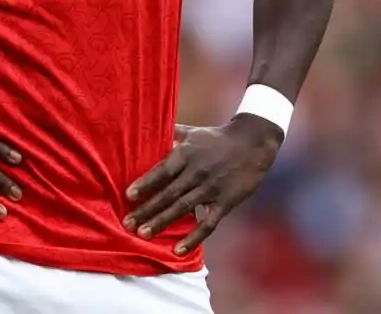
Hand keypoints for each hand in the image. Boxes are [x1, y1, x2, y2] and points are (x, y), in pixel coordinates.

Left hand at [124, 116, 282, 254]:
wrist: (252, 143)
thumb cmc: (217, 138)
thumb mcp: (192, 132)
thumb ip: (171, 134)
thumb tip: (149, 131)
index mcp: (186, 154)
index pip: (162, 171)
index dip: (145, 184)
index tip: (128, 196)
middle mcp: (196, 172)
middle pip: (168, 193)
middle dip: (147, 209)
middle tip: (128, 223)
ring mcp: (210, 189)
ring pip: (182, 209)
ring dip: (162, 222)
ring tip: (144, 234)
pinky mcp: (224, 202)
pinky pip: (207, 223)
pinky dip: (193, 238)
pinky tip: (178, 249)